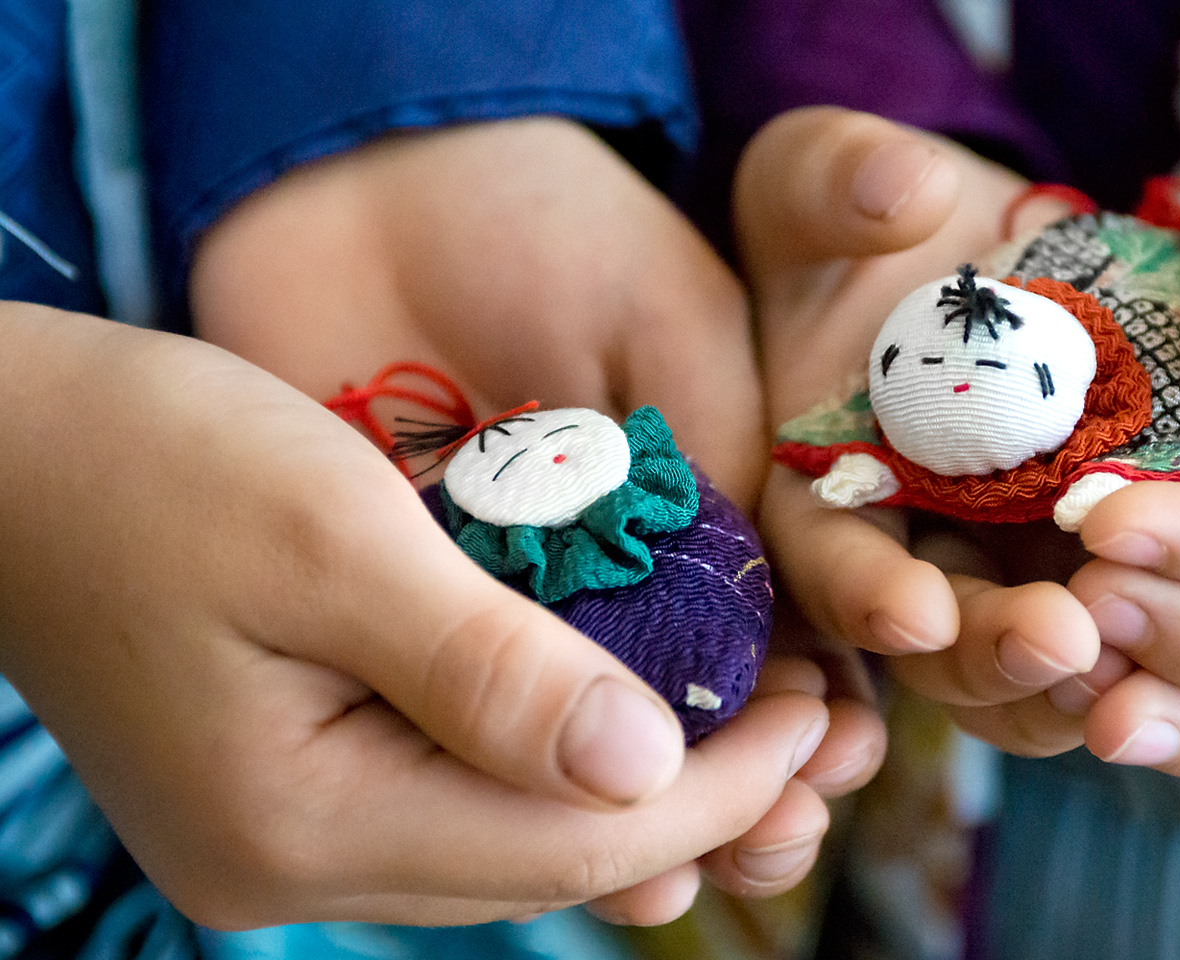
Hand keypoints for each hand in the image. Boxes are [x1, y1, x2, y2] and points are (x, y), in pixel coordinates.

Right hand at [186, 117, 883, 913]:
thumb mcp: (334, 536)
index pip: (572, 840)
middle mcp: (294, 867)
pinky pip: (459, 797)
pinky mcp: (288, 793)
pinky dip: (555, 753)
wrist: (7, 453)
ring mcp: (286, 840)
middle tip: (821, 715)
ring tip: (755, 709)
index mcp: (301, 823)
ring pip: (513, 837)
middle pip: (553, 856)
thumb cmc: (154, 459)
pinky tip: (628, 697)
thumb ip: (489, 666)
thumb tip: (643, 771)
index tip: (820, 707)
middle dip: (703, 791)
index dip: (720, 784)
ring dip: (640, 776)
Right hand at [737, 107, 1109, 757]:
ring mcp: (997, 560)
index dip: (865, 594)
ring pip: (1024, 663)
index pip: (828, 558)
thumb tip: (906, 192)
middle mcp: (905, 545)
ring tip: (1141, 659)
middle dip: (991, 654)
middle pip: (935, 643)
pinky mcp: (1085, 551)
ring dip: (1075, 680)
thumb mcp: (826, 179)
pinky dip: (1146, 648)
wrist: (962, 244)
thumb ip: (839, 183)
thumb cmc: (861, 217)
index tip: (918, 610)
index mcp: (821, 483)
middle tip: (1068, 641)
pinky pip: (1112, 631)